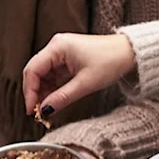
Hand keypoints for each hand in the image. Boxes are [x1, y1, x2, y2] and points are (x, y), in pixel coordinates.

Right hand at [22, 31, 136, 119]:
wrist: (129, 53)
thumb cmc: (111, 60)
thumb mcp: (85, 84)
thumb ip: (62, 97)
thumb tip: (45, 109)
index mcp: (58, 46)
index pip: (33, 70)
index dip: (29, 91)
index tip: (31, 109)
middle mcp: (56, 46)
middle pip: (35, 71)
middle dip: (35, 92)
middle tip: (37, 112)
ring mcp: (61, 52)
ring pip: (43, 74)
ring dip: (43, 91)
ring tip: (48, 108)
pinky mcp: (67, 58)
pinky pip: (52, 74)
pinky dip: (51, 87)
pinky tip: (54, 99)